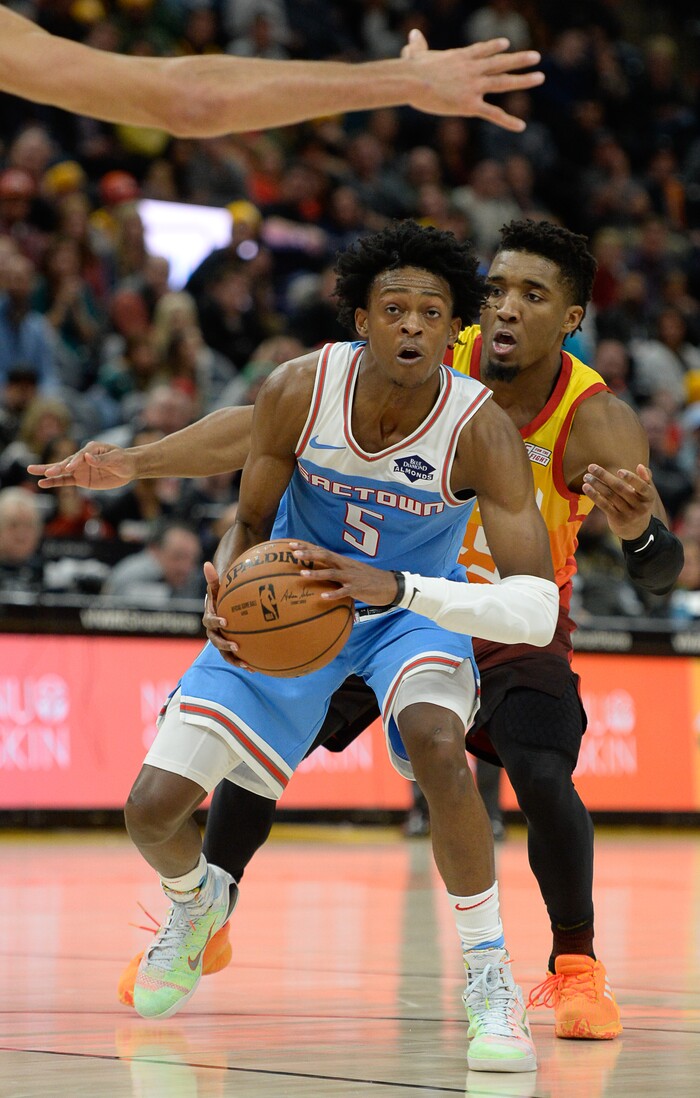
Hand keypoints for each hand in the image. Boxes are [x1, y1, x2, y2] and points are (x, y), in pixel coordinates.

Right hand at [27, 441, 136, 489]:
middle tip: (42, 470)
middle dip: (55, 466)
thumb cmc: (123, 460)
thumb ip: (102, 459)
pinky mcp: (80, 479)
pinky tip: (43, 483)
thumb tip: (88, 458)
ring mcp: (79, 468)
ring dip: (47, 472)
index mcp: (91, 449)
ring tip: (31, 471)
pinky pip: (65, 481)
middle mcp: (82, 457)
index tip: (69, 468)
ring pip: (61, 471)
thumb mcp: (116, 459)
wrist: (128, 468)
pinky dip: (54, 482)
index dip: (75, 461)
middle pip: (66, 462)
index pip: (81, 455)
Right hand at [202, 561, 253, 669]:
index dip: (216, 622)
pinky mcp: (231, 649)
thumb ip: (213, 579)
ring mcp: (222, 642)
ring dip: (235, 660)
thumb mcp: (218, 587)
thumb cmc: (221, 596)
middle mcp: (213, 633)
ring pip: (225, 655)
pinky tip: (257, 668)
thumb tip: (207, 564)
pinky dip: (245, 663)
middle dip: (225, 645)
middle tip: (236, 646)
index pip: (210, 621)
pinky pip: (236, 658)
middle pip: (216, 641)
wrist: (223, 608)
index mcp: (210, 618)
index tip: (226, 621)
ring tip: (247, 665)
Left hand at [290, 541, 397, 605]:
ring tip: (302, 574)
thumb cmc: (367, 579)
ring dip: (317, 574)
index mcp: (342, 561)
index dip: (306, 547)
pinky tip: (323, 596)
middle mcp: (345, 565)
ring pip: (332, 573)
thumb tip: (318, 573)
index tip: (290, 545)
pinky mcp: (358, 588)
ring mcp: (352, 577)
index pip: (321, 551)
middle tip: (294, 554)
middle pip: (325, 557)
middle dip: (309, 555)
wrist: (390, 585)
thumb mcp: (350, 571)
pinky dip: (334, 593)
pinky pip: (344, 591)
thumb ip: (335, 570)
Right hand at [402, 30, 542, 131]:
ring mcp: (474, 86)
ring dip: (523, 80)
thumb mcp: (415, 54)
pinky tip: (522, 126)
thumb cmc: (411, 69)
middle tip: (536, 57)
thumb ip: (417, 47)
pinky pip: (493, 114)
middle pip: (500, 63)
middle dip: (519, 60)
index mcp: (460, 58)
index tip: (505, 44)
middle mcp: (472, 70)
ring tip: (540, 77)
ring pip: (503, 82)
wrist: (414, 81)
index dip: (494, 47)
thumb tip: (412, 36)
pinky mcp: (470, 105)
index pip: (482, 51)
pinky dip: (508, 121)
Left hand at [582, 463, 655, 540]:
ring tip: (586, 477)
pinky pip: (604, 505)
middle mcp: (640, 506)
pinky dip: (594, 496)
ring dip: (596, 484)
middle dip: (604, 476)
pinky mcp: (617, 519)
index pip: (641, 486)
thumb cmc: (638, 503)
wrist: (636, 530)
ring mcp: (628, 514)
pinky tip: (586, 488)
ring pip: (610, 496)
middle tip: (591, 467)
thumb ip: (645, 478)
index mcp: (649, 496)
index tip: (619, 471)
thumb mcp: (646, 493)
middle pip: (620, 488)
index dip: (631, 478)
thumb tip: (640, 466)